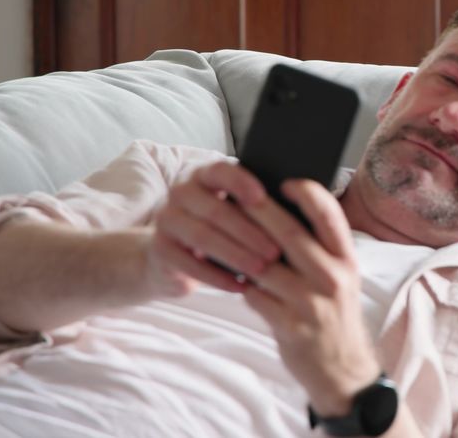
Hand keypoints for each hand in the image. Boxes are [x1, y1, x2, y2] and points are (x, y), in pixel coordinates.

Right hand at [147, 161, 281, 297]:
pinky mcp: (160, 250)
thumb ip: (257, 205)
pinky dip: (218, 278)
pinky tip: (240, 286)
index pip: (220, 171)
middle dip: (250, 233)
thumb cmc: (220, 229)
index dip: (241, 182)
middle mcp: (181, 192)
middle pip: (216, 210)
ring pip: (203, 237)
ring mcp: (166, 220)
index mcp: (204, 176)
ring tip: (262, 270)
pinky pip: (190, 264)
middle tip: (276, 252)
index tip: (263, 198)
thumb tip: (298, 211)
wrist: (173, 255)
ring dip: (236, 255)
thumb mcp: (235, 211)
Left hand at [241, 179, 381, 416]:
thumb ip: (320, 250)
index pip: (330, 216)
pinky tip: (230, 276)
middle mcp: (333, 278)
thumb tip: (283, 213)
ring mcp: (312, 304)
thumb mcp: (341, 279)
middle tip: (236, 193)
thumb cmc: (334, 315)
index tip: (286, 182)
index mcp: (346, 260)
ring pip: (266, 265)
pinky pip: (256, 297)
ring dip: (241, 248)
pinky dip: (240, 284)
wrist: (342, 370)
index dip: (308, 194)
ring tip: (221, 232)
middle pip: (291, 234)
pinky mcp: (291, 326)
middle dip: (260, 210)